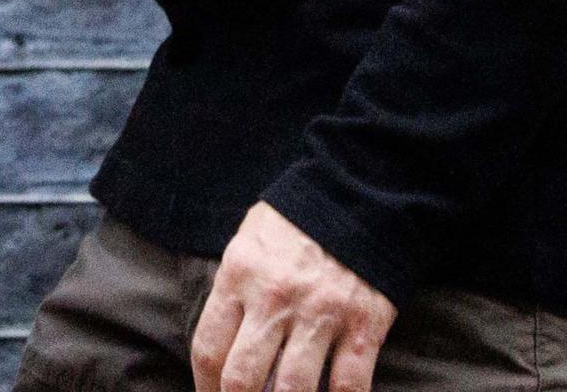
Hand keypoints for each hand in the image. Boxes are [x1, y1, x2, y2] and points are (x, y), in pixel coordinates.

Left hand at [190, 203, 393, 391]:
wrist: (358, 194)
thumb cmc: (294, 223)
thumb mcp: (247, 243)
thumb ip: (233, 291)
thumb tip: (224, 348)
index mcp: (239, 276)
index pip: (208, 347)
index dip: (204, 386)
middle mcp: (275, 299)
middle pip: (242, 378)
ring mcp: (321, 314)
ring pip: (293, 389)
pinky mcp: (363, 326)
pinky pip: (349, 386)